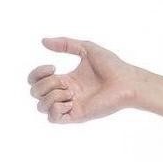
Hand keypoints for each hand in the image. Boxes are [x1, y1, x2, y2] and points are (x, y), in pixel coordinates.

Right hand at [27, 38, 162, 122]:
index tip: (52, 66)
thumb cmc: (112, 66)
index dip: (36, 73)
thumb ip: (64, 43)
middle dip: (44, 84)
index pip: (36, 81)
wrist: (127, 81)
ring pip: (42, 107)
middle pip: (35, 93)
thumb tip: (43, 41)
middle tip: (65, 82)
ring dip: (50, 96)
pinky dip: (55, 109)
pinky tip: (69, 101)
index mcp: (66, 80)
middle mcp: (66, 94)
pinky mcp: (78, 115)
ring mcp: (71, 106)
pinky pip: (54, 119)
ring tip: (69, 92)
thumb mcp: (85, 48)